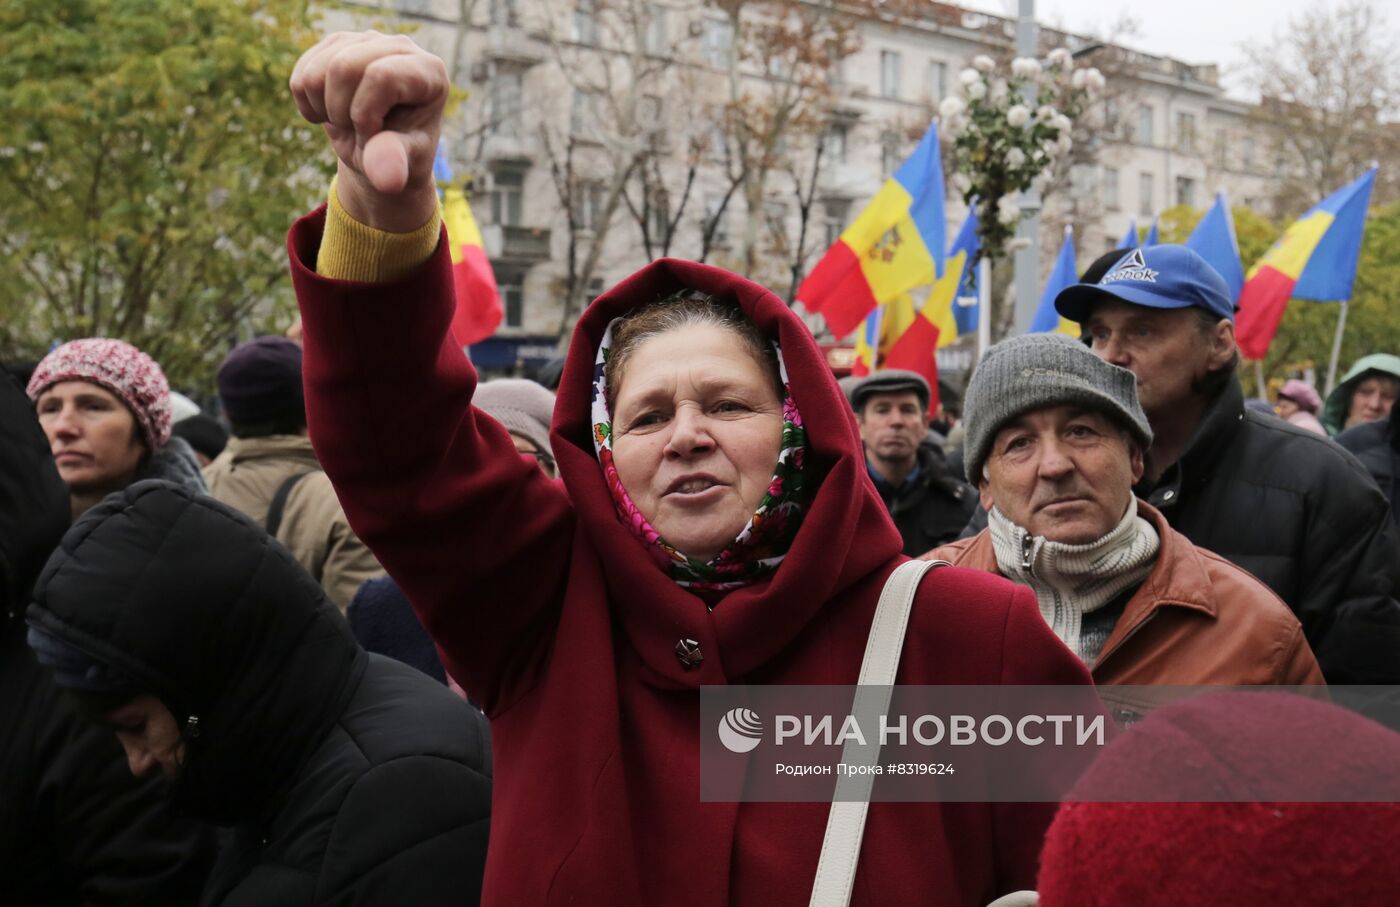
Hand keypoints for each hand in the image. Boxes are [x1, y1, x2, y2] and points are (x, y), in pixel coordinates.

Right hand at [289, 31, 447, 231]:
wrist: (383, 150)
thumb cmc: (402, 154)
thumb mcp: (404, 163)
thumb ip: (395, 163)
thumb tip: (385, 179)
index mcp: (429, 71)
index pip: (381, 76)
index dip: (365, 114)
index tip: (375, 135)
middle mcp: (400, 45)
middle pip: (342, 68)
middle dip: (341, 113)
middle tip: (359, 131)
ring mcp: (366, 40)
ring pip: (315, 72)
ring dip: (324, 110)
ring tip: (349, 122)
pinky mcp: (337, 44)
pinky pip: (301, 75)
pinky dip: (309, 105)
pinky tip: (333, 111)